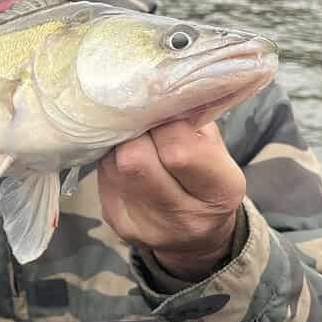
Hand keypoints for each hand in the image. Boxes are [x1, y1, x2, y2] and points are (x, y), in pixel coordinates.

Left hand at [98, 120, 244, 280]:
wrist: (196, 234)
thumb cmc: (206, 175)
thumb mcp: (214, 146)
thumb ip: (191, 119)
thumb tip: (154, 86)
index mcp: (219, 192)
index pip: (177, 150)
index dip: (164, 122)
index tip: (165, 110)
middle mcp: (183, 217)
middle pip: (134, 159)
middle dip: (135, 131)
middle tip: (144, 121)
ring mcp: (146, 225)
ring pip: (113, 163)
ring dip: (121, 143)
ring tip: (137, 138)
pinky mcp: (119, 223)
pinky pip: (103, 175)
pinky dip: (112, 158)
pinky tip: (126, 156)